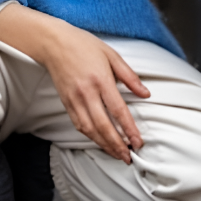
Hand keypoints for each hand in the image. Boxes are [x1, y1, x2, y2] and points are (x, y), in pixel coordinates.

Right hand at [0, 3, 148, 162]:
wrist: (54, 43)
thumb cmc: (84, 45)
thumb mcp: (112, 55)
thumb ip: (130, 76)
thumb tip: (146, 93)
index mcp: (101, 79)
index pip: (118, 110)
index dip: (129, 129)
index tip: (138, 142)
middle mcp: (86, 93)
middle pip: (103, 126)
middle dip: (117, 145)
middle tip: (128, 157)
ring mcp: (74, 99)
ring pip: (90, 129)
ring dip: (104, 145)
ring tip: (117, 154)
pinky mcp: (66, 102)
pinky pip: (79, 124)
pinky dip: (90, 136)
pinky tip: (100, 142)